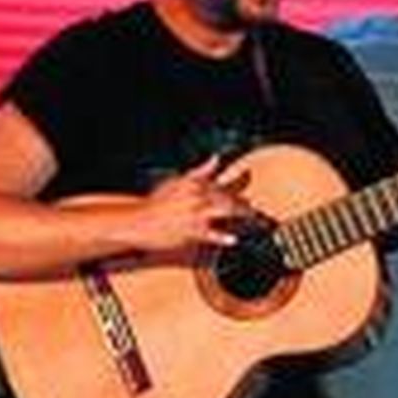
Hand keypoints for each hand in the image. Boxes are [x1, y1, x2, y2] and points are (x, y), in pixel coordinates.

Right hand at [133, 155, 251, 250]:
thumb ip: (200, 171)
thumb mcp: (178, 182)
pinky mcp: (192, 231)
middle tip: (258, 211)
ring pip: (226, 211)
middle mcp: (197, 195)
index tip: (252, 183)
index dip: (242, 183)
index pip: (224, 183)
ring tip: (255, 220)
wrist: (139, 220)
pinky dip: (224, 237)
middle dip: (246, 204)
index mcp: (195, 183)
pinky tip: (233, 239)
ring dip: (243, 214)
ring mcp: (196, 213)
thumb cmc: (158, 202)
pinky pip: (213, 234)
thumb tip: (216, 158)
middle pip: (230, 198)